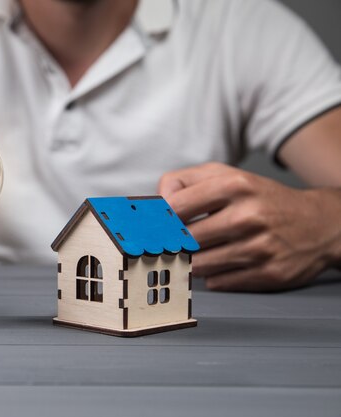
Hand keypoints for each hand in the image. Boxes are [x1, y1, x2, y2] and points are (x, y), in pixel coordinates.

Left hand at [158, 162, 340, 291]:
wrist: (319, 223)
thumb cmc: (261, 198)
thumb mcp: (224, 175)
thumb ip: (182, 182)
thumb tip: (155, 203)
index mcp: (235, 186)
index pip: (176, 207)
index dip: (160, 220)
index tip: (156, 226)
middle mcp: (248, 216)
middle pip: (185, 240)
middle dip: (176, 243)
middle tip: (175, 242)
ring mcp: (259, 248)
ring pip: (199, 265)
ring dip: (193, 261)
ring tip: (202, 251)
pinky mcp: (268, 274)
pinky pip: (218, 282)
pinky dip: (214, 276)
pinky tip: (223, 262)